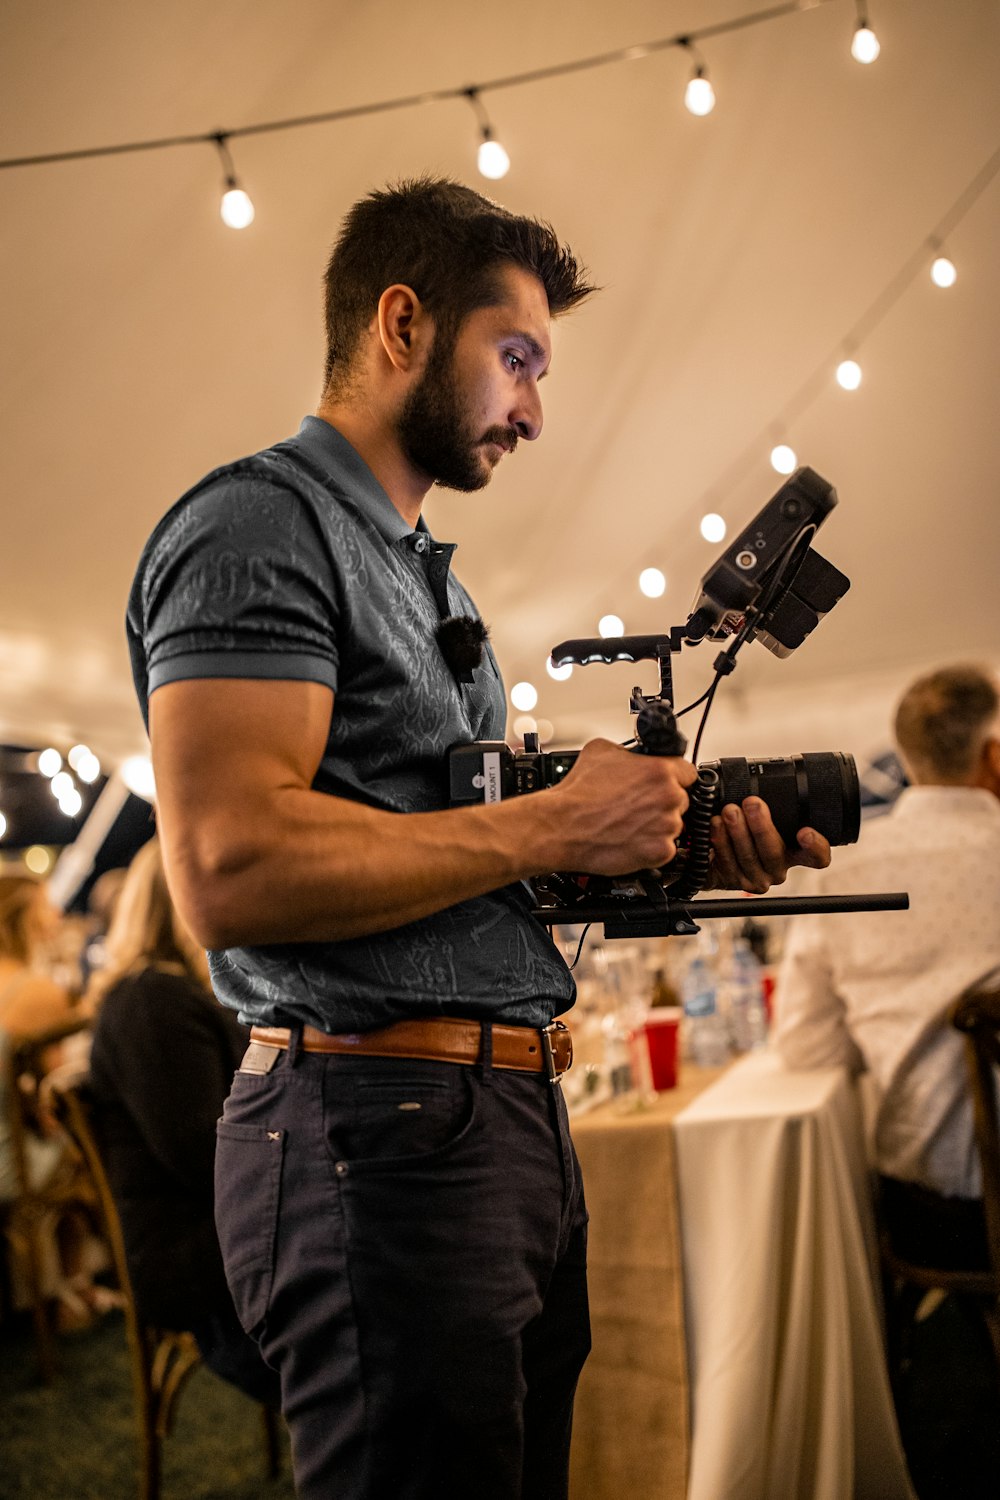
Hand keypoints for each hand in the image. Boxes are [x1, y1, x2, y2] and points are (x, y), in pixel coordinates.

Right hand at [550, 739, 696, 874]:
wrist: (562, 827)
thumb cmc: (578, 793)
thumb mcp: (601, 751)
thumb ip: (628, 752)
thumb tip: (633, 755)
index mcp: (660, 770)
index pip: (688, 772)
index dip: (674, 777)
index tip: (665, 784)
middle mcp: (668, 797)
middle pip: (681, 799)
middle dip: (663, 802)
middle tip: (638, 806)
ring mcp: (666, 826)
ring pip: (673, 825)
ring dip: (657, 825)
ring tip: (629, 824)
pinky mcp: (660, 852)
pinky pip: (666, 848)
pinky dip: (651, 847)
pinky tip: (630, 839)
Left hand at [706, 795, 831, 892]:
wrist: (716, 853)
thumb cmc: (746, 830)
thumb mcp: (763, 816)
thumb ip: (772, 805)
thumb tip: (765, 780)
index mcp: (794, 852)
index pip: (817, 856)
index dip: (816, 847)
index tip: (805, 832)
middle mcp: (778, 868)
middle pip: (775, 853)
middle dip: (761, 826)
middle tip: (751, 803)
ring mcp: (757, 878)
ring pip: (749, 858)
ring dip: (738, 832)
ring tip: (729, 811)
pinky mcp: (735, 882)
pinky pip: (728, 863)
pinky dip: (720, 842)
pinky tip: (716, 825)